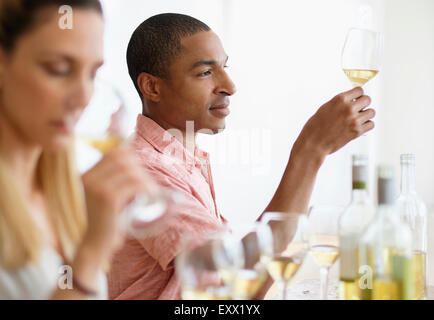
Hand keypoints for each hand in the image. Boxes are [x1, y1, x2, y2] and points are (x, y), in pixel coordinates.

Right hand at [80, 147, 156, 262]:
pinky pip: (133, 185)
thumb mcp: (105, 196)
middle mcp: (89, 178)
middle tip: (147, 183)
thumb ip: (114, 179)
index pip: (112, 153)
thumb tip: (135, 160)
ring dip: (145, 180)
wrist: (95, 246)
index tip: (140, 170)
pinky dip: (145, 188)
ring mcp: (98, 188)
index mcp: (86, 176)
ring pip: (130, 171)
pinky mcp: (109, 199)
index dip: (131, 157)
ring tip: (151, 191)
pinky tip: (150, 196)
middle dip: (139, 169)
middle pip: (122, 159)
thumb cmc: (105, 221)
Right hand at [294, 87, 374, 157]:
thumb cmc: (315, 126)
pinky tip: (359, 126)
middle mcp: (348, 108)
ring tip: (358, 118)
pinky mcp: (357, 131)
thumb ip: (340, 103)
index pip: (359, 90)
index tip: (356, 99)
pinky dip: (366, 125)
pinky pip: (371, 124)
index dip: (358, 95)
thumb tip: (351, 101)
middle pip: (367, 100)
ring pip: (372, 112)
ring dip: (366, 114)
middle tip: (357, 109)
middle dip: (363, 104)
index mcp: (340, 99)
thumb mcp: (325, 108)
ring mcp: (354, 120)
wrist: (313, 143)